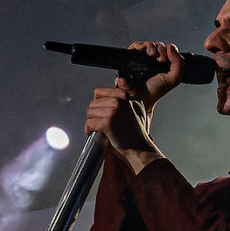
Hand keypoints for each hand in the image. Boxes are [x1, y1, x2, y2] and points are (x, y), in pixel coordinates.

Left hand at [85, 42, 183, 162]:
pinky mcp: (107, 122)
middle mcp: (120, 101)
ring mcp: (114, 111)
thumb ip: (127, 96)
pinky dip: (89, 130)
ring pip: (90, 113)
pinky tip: (96, 134)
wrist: (140, 149)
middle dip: (94, 115)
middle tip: (100, 124)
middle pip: (93, 104)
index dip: (98, 104)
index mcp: (126, 95)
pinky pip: (89, 123)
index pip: (99, 92)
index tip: (101, 113)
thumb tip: (119, 81)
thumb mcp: (136, 109)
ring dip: (91, 123)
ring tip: (99, 130)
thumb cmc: (136, 134)